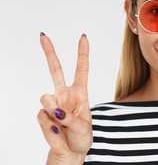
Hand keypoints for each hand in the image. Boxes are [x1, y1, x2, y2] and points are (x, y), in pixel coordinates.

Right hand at [37, 33, 92, 163]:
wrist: (69, 152)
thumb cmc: (82, 138)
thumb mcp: (84, 128)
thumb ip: (70, 118)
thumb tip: (54, 110)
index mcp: (80, 93)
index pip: (81, 70)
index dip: (82, 54)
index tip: (83, 37)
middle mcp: (65, 95)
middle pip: (55, 70)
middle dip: (49, 52)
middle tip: (43, 36)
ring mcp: (52, 104)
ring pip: (46, 99)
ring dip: (54, 114)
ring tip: (63, 125)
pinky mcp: (43, 115)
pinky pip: (42, 116)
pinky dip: (50, 126)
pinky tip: (57, 131)